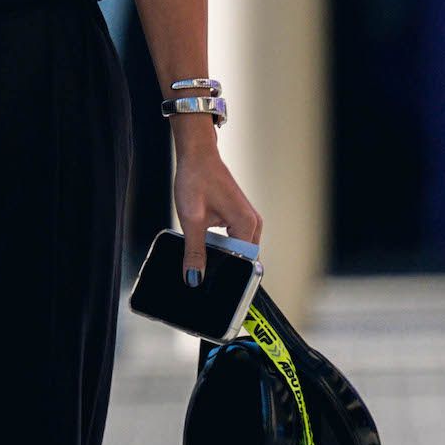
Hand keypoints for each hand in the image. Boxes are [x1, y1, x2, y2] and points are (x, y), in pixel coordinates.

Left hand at [173, 124, 260, 279]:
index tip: (214, 289)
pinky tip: (204, 249)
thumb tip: (194, 277)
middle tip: (203, 278)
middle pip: (242, 259)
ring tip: (202, 262)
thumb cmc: (196, 178)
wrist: (197, 155)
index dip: (228, 277)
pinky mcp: (239, 218)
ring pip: (237, 251)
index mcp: (247, 225)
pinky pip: (233, 242)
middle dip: (225, 270)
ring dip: (222, 258)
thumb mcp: (191, 219)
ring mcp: (248, 221)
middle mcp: (253, 224)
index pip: (244, 264)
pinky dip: (220, 248)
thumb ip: (194, 250)